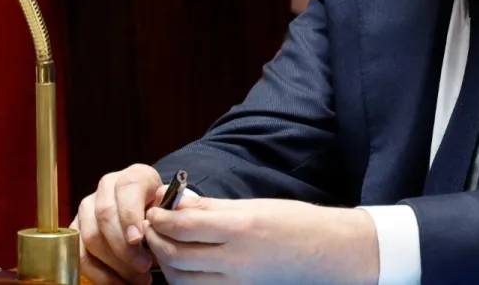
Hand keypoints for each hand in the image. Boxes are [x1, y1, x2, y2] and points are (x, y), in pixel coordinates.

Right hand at [73, 163, 162, 284]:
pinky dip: (99, 273)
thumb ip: (163, 214)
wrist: (147, 208)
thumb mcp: (168, 206)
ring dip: (113, 263)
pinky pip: (80, 254)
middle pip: (105, 217)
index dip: (130, 216)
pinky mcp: (77, 228)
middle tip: (143, 267)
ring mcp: (88, 207)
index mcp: (133, 176)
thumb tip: (155, 228)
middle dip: (124, 247)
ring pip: (91, 237)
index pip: (126, 191)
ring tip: (136, 278)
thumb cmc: (160, 208)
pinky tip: (118, 282)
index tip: (138, 239)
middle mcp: (106, 187)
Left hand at [144, 196, 378, 284]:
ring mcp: (236, 281)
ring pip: (182, 278)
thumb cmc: (295, 222)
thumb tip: (179, 201)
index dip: (162, 218)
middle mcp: (236, 258)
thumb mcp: (254, 206)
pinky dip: (182, 278)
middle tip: (150, 226)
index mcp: (241, 228)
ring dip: (165, 261)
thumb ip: (212, 206)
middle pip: (176, 256)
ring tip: (163, 244)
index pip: (185, 225)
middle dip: (156, 240)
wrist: (327, 251)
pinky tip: (182, 263)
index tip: (154, 209)